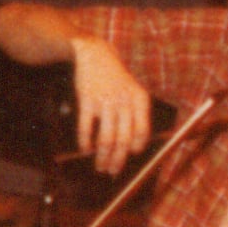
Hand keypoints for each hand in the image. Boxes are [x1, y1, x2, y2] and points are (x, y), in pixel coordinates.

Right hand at [67, 37, 154, 172]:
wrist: (95, 54)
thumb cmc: (115, 78)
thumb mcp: (132, 91)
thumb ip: (135, 115)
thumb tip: (132, 147)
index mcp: (139, 99)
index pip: (142, 131)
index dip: (136, 148)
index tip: (129, 157)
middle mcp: (124, 101)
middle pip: (124, 139)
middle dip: (118, 160)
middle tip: (112, 171)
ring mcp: (105, 101)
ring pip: (106, 139)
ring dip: (102, 157)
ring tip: (99, 166)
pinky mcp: (87, 101)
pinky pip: (86, 128)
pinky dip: (85, 142)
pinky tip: (85, 149)